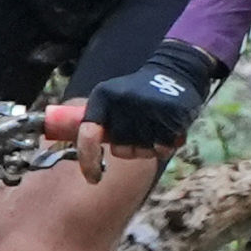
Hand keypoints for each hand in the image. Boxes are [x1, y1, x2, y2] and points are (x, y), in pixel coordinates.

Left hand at [75, 38, 218, 180]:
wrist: (174, 71)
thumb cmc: (136, 94)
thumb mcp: (110, 99)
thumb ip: (97, 124)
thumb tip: (76, 154)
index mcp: (102, 98)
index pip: (88, 135)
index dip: (88, 161)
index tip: (93, 178)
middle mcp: (122, 102)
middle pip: (120, 149)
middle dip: (129, 148)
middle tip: (138, 131)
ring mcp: (147, 108)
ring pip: (142, 151)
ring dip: (148, 147)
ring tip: (154, 126)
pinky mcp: (170, 114)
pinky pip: (162, 148)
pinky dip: (165, 145)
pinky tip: (166, 128)